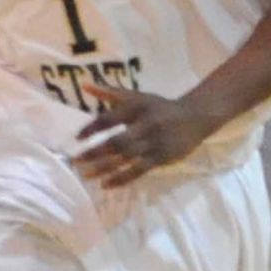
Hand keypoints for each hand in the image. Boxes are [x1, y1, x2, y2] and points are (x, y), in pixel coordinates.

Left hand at [72, 83, 213, 188]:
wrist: (195, 117)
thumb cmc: (159, 107)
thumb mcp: (137, 96)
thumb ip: (110, 93)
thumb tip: (84, 85)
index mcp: (137, 108)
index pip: (110, 119)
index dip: (93, 128)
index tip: (77, 138)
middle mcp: (145, 125)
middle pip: (116, 141)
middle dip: (95, 152)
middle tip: (75, 161)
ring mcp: (154, 143)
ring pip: (126, 158)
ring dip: (105, 168)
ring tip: (86, 175)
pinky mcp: (161, 158)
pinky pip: (139, 170)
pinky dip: (122, 178)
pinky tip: (106, 184)